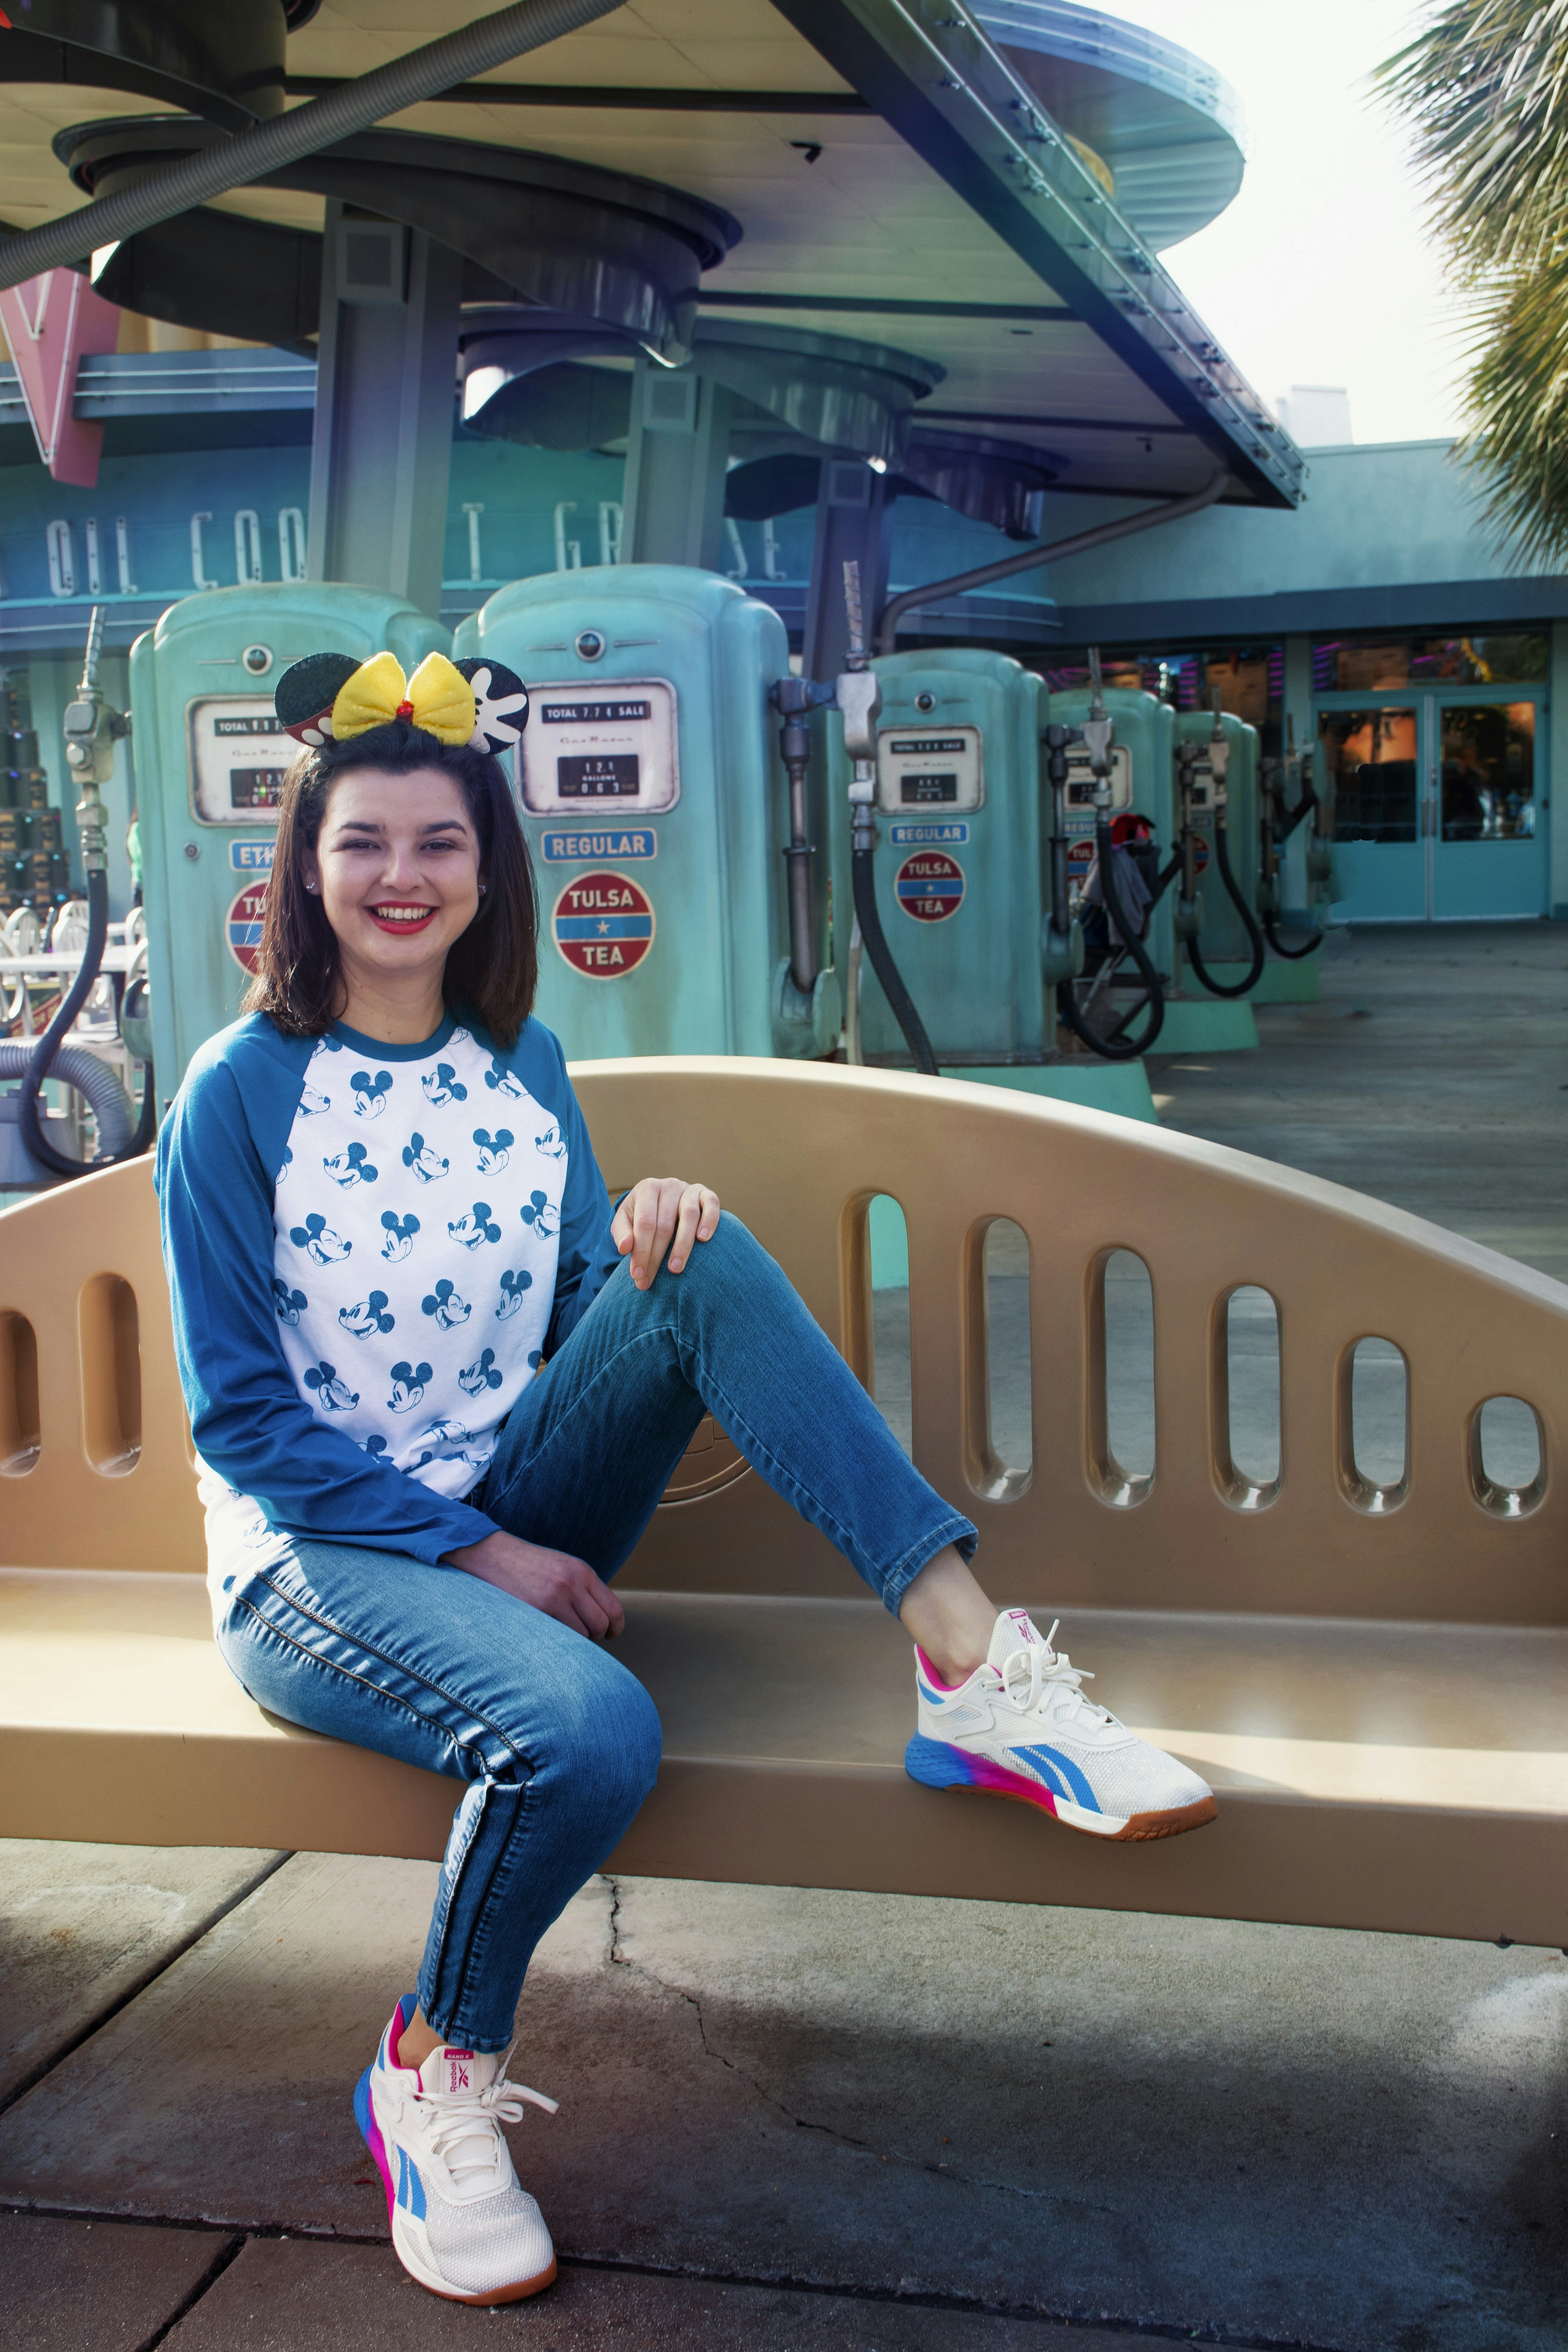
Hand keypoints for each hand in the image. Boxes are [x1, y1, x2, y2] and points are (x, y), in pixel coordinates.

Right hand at [446, 1530, 623, 1640]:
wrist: (493, 1554)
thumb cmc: (528, 1566)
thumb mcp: (562, 1569)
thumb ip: (583, 1589)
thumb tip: (602, 1621)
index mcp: (583, 1571)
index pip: (614, 1608)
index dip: (616, 1628)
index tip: (611, 1635)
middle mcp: (573, 1583)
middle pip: (601, 1624)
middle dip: (596, 1636)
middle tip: (582, 1636)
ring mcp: (555, 1596)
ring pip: (582, 1635)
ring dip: (575, 1641)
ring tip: (560, 1632)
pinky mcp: (537, 1608)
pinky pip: (560, 1636)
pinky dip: (558, 1641)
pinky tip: (548, 1633)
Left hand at [612, 1176, 719, 1289]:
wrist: (661, 1199)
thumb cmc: (641, 1214)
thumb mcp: (625, 1221)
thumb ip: (622, 1233)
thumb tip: (625, 1248)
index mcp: (647, 1189)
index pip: (644, 1224)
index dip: (641, 1251)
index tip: (637, 1275)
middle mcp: (669, 1186)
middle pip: (665, 1224)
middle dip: (656, 1256)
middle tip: (650, 1280)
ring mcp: (689, 1189)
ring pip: (689, 1216)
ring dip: (683, 1245)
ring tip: (675, 1269)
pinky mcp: (707, 1194)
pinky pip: (712, 1205)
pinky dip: (709, 1221)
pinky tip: (703, 1239)